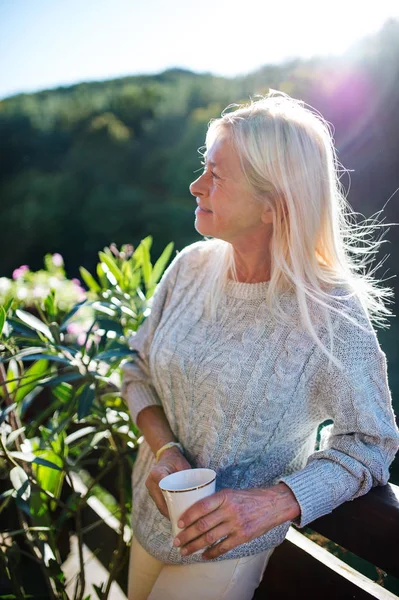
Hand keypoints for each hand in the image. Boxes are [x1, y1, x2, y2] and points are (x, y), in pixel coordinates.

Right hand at [145, 447, 190, 518]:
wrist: (166, 455)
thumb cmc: (177, 460)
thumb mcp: (183, 464)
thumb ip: (188, 475)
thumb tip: (199, 490)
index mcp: (157, 472)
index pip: (162, 488)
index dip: (170, 502)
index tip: (178, 511)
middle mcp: (150, 481)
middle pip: (160, 501)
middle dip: (170, 513)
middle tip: (181, 521)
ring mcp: (150, 487)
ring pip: (159, 505)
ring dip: (168, 513)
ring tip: (179, 522)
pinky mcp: (152, 492)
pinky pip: (159, 503)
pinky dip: (167, 510)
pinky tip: (175, 516)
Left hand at [173, 483, 299, 558]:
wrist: (273, 504)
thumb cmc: (249, 498)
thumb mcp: (231, 493)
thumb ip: (216, 501)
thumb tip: (194, 511)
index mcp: (225, 496)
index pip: (202, 506)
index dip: (189, 516)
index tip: (179, 523)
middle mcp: (230, 510)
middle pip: (203, 524)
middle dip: (187, 535)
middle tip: (177, 541)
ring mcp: (237, 524)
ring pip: (211, 538)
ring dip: (195, 546)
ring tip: (185, 551)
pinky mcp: (243, 536)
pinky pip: (223, 547)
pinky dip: (212, 553)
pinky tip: (204, 556)